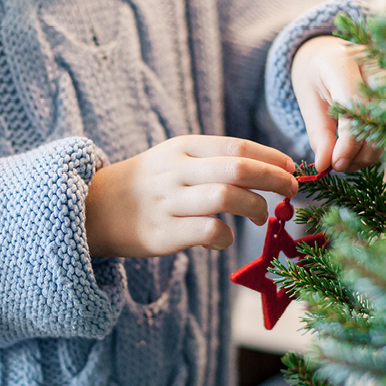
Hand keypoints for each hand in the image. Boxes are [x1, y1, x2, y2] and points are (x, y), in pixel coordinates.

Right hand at [85, 136, 298, 257]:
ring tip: (261, 216)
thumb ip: (215, 161)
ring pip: (226, 198)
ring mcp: (168, 201)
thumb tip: (270, 170)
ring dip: (255, 207)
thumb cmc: (149, 185)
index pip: (238, 146)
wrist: (94, 208)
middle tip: (290, 192)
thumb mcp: (175, 159)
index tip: (291, 170)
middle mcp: (176, 170)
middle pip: (238, 168)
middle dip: (274, 180)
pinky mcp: (163, 233)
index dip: (272, 158)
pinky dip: (226, 237)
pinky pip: (208, 231)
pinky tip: (224, 239)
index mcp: (183, 147)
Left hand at [291, 35, 382, 172]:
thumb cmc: (316, 77)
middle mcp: (375, 66)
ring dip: (371, 153)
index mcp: (344, 62)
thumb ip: (318, 133)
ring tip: (347, 162)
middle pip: (379, 117)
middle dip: (361, 152)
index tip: (335, 164)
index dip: (349, 142)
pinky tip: (360, 153)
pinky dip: (379, 146)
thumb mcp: (308, 101)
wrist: (330, 53)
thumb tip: (325, 166)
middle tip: (339, 167)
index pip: (356, 107)